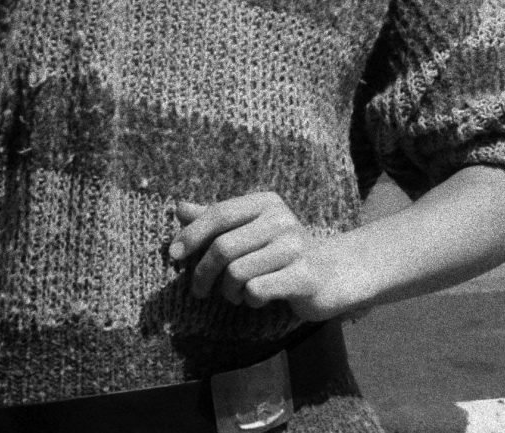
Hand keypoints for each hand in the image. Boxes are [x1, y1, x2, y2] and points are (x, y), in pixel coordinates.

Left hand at [170, 191, 361, 321]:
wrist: (331, 275)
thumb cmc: (281, 253)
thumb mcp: (250, 231)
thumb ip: (217, 220)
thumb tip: (179, 208)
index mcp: (266, 203)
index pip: (219, 213)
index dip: (191, 235)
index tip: (173, 256)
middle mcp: (281, 219)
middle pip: (223, 247)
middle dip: (203, 273)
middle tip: (199, 290)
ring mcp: (295, 247)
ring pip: (236, 273)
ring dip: (228, 292)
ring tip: (236, 295)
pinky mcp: (303, 276)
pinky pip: (256, 291)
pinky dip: (249, 300)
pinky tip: (258, 299)